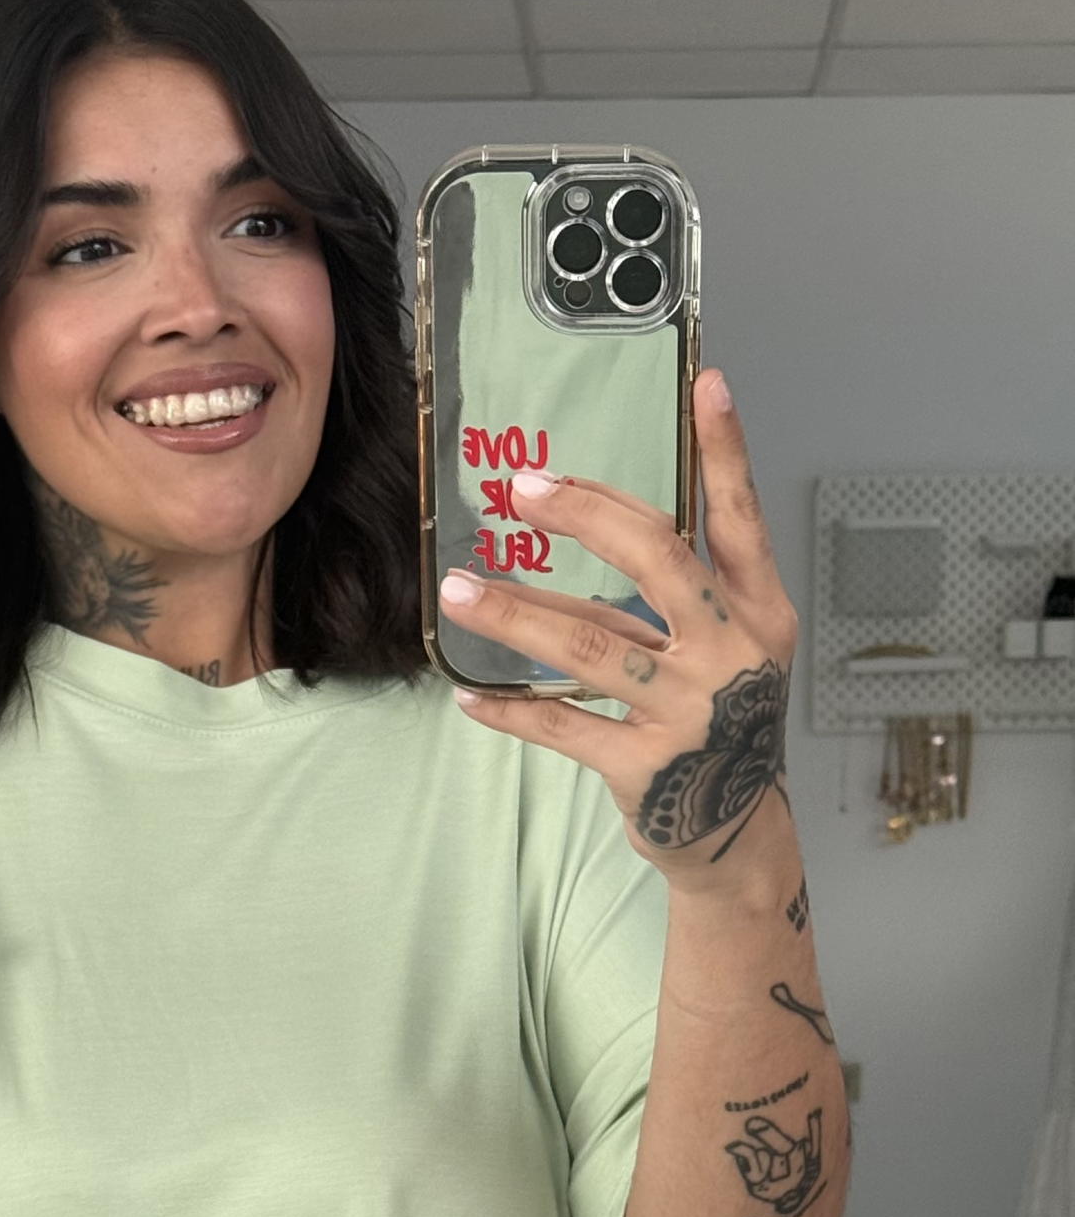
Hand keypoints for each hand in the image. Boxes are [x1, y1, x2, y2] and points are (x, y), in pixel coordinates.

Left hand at [436, 370, 799, 884]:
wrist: (738, 832)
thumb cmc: (720, 722)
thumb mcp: (725, 648)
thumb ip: (675, 593)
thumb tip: (589, 518)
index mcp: (757, 612)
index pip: (740, 518)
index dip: (725, 452)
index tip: (706, 384)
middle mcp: (731, 652)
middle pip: (657, 561)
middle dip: (586, 517)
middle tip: (522, 489)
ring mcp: (690, 711)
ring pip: (590, 645)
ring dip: (516, 614)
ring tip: (459, 589)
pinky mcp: (645, 766)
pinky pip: (561, 727)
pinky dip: (509, 710)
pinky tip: (468, 694)